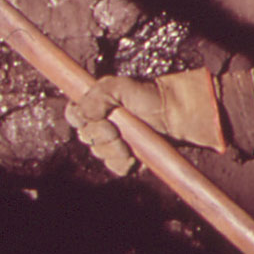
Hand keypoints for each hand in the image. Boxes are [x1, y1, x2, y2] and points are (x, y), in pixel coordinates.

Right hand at [65, 70, 224, 175]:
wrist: (179, 114)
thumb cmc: (152, 96)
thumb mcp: (122, 86)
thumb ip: (98, 96)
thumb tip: (82, 115)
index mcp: (97, 104)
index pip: (73, 115)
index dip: (81, 120)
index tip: (100, 118)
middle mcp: (103, 123)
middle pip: (86, 137)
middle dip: (102, 136)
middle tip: (118, 130)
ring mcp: (115, 142)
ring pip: (100, 154)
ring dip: (114, 150)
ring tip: (130, 142)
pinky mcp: (129, 158)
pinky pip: (116, 168)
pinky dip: (124, 164)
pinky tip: (135, 156)